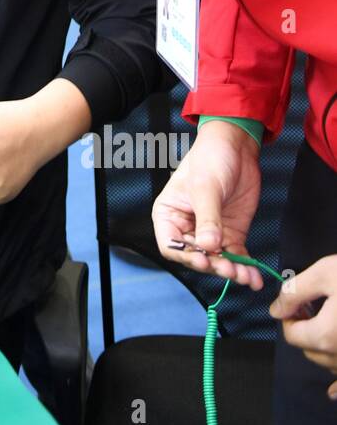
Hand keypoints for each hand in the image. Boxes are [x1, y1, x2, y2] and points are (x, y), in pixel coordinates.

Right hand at [153, 119, 263, 287]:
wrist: (236, 147)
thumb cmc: (210, 158)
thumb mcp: (206, 188)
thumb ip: (207, 218)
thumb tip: (209, 246)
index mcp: (170, 215)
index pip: (171, 245)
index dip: (186, 256)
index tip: (203, 260)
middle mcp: (188, 227)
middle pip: (196, 256)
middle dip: (213, 265)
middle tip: (229, 269)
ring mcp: (211, 232)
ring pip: (217, 259)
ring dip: (231, 270)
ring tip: (245, 276)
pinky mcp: (231, 233)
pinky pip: (236, 255)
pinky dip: (245, 267)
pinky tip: (254, 277)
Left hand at [270, 256, 336, 398]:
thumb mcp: (325, 273)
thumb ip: (295, 291)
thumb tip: (276, 310)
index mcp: (324, 336)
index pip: (292, 333)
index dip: (290, 315)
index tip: (300, 300)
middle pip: (310, 350)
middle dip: (306, 330)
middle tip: (315, 306)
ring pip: (330, 363)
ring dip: (324, 347)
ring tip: (332, 320)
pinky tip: (332, 392)